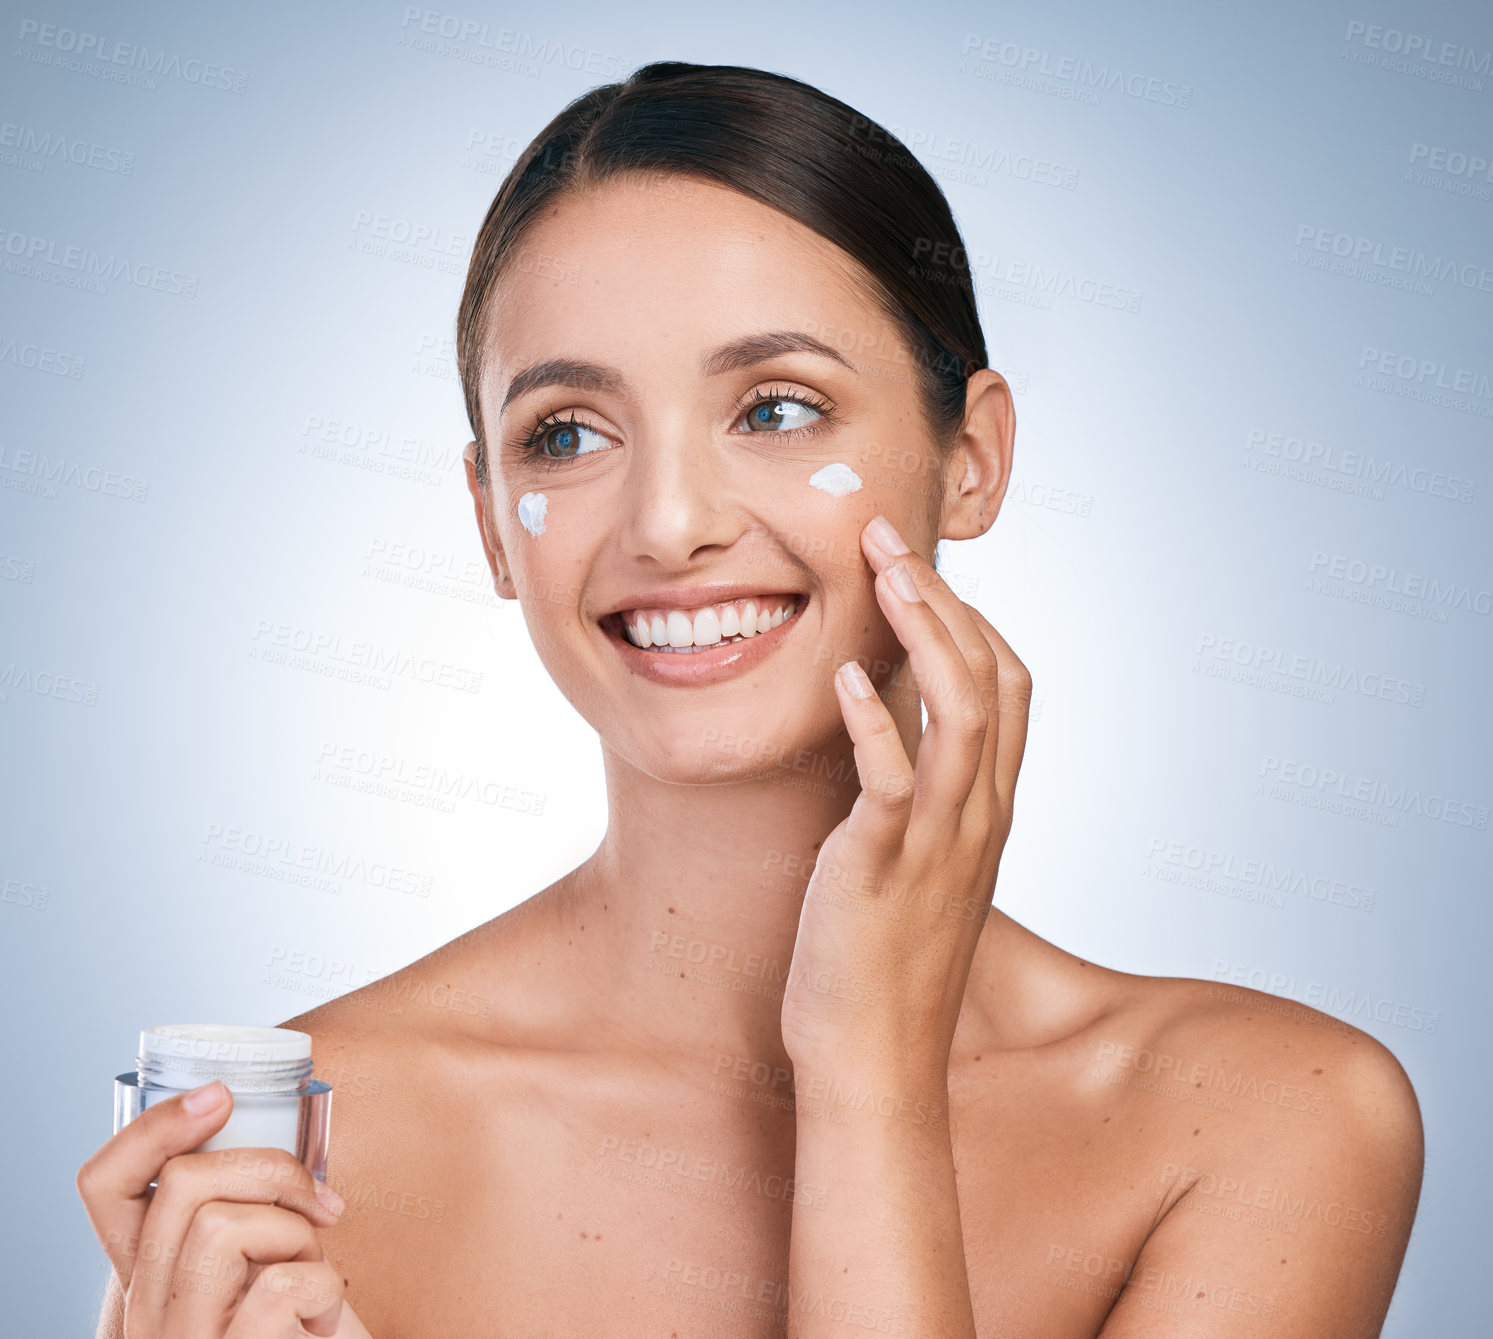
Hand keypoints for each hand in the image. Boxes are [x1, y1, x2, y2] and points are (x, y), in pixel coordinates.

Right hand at [76, 1081, 371, 1336]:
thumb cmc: (302, 1326)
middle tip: (318, 1210)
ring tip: (315, 1271)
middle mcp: (145, 1313)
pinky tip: (327, 1318)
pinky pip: (278, 1287)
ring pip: (223, 1226)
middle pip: (182, 1187)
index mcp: (148, 1277)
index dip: (153, 1128)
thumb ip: (239, 1217)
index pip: (104, 1187)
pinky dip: (324, 1286)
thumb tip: (267, 1135)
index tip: (220, 1095)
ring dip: (296, 1232)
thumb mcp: (258, 1263)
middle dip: (270, 1172)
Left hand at [779, 513, 1030, 1075]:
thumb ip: (920, 797)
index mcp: (987, 809)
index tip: (918, 570)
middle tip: (888, 538)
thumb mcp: (918, 864)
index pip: (1007, 687)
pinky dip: (876, 719)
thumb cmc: (885, 963)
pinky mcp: (885, 865)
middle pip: (991, 678)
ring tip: (882, 573)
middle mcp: (978, 815)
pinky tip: (847, 674)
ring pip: (960, 711)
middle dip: (944, 597)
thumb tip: (890, 730)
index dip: (971, 618)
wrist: (875, 1060)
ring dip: (925, 631)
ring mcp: (938, 840)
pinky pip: (893, 779)